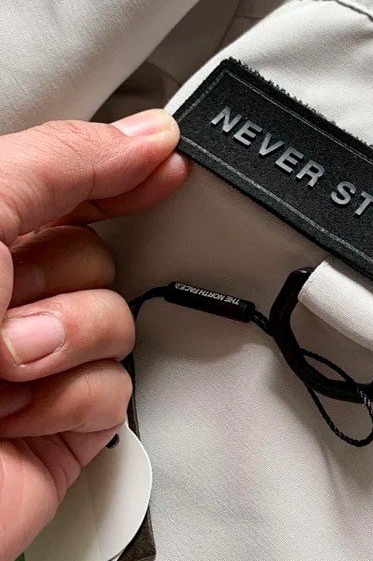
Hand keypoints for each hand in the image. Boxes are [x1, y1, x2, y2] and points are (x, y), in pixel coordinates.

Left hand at [0, 111, 189, 560]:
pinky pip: (118, 388)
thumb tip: (145, 136)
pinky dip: (69, 401)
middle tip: (6, 303)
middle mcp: (3, 302)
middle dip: (63, 279)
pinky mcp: (62, 425)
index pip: (67, 191)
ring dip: (65, 342)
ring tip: (0, 369)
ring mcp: (36, 366)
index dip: (121, 171)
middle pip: (100, 256)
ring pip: (118, 322)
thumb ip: (62, 161)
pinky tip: (16, 416)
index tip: (168, 160)